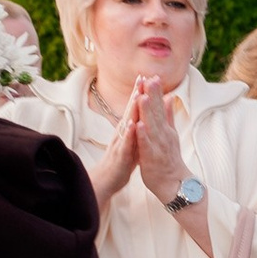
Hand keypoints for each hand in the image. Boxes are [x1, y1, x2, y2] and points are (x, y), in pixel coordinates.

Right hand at [90, 90, 142, 219]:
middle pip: (130, 110)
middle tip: (142, 78)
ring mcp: (120, 143)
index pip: (135, 108)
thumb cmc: (122, 161)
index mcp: (127, 129)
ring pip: (126, 123)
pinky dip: (128, 133)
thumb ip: (137, 127)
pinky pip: (125, 143)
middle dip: (136, 94)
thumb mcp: (132, 141)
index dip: (141, 93)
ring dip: (132, 109)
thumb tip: (143, 114)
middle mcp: (122, 133)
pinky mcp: (120, 155)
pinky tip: (132, 124)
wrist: (108, 180)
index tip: (148, 77)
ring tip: (138, 95)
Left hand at [131, 77, 186, 205]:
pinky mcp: (151, 158)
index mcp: (165, 129)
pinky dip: (143, 135)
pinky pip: (146, 145)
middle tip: (150, 79)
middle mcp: (163, 134)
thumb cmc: (169, 159)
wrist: (174, 184)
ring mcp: (158, 146)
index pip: (161, 107)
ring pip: (152, 126)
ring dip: (148, 112)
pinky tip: (139, 125)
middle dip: (153, 96)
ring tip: (143, 97)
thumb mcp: (171, 134)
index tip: (154, 76)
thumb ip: (169, 115)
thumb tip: (170, 97)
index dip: (157, 92)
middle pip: (157, 112)